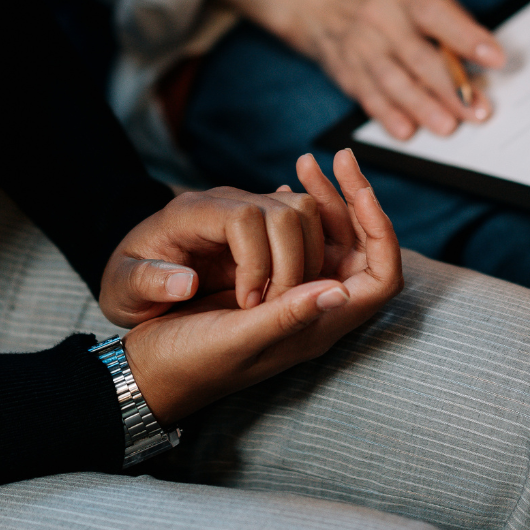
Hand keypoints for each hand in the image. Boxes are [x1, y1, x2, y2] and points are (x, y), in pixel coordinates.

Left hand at [100, 184, 328, 326]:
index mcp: (190, 213)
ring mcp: (250, 207)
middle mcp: (225, 201)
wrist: (139, 273)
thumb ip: (147, 283)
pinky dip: (312, 255)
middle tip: (271, 309)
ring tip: (282, 301)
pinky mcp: (266, 222)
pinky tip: (291, 290)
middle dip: (290, 265)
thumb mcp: (123, 290)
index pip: (245, 217)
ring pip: (304, 212)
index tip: (247, 304)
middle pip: (285, 211)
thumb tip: (185, 283)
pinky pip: (306, 223)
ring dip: (307, 260)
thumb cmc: (129, 284)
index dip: (257, 261)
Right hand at [120, 150, 402, 424]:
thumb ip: (287, 317)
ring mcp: (294, 295)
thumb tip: (341, 290)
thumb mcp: (237, 339)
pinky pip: (299, 241)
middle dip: (353, 203)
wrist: (148, 370)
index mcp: (317, 328)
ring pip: (330, 240)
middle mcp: (314, 310)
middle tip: (337, 159)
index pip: (381, 277)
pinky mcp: (270, 282)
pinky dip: (297, 210)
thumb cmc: (188, 362)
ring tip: (305, 163)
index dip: (380, 231)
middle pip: (361, 250)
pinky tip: (285, 184)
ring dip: (324, 201)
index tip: (359, 189)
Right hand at [212, 0, 504, 140]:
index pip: (436, 14)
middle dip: (450, 88)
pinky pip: (369, 96)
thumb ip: (449, 15)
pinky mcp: (347, 70)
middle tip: (477, 111)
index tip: (496, 59)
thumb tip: (480, 56)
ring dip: (422, 107)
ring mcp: (359, 45)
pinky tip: (406, 130)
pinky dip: (387, 115)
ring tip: (448, 127)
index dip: (466, 37)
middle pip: (417, 56)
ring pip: (393, 82)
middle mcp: (378, 16)